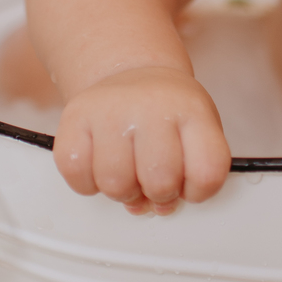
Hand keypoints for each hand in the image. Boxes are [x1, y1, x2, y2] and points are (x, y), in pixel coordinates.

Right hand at [53, 65, 230, 214]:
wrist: (132, 72)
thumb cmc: (167, 113)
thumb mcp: (196, 131)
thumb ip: (190, 173)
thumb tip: (157, 208)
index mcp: (193, 111)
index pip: (207, 173)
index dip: (197, 193)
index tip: (189, 183)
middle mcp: (152, 105)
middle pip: (160, 182)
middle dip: (157, 194)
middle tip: (153, 178)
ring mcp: (111, 108)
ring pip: (115, 184)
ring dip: (122, 191)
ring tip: (127, 171)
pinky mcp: (75, 115)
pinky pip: (75, 173)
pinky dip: (87, 183)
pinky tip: (100, 166)